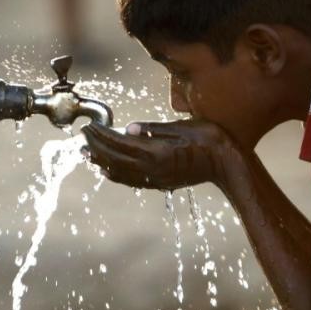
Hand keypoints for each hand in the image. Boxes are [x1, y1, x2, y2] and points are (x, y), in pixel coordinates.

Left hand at [82, 119, 236, 190]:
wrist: (228, 164)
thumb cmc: (209, 139)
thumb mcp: (182, 126)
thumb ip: (154, 129)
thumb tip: (127, 129)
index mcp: (157, 152)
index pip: (119, 143)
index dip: (101, 135)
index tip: (89, 126)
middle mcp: (153, 169)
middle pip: (115, 159)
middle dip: (96, 148)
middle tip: (82, 137)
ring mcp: (156, 179)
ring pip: (120, 173)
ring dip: (101, 162)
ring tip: (87, 153)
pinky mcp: (161, 183)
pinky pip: (131, 181)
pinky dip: (115, 174)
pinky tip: (107, 170)